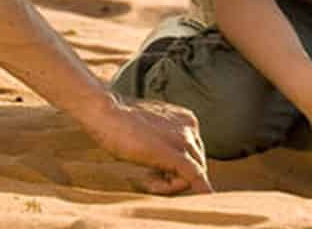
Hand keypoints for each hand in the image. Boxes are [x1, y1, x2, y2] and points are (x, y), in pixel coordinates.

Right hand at [82, 96, 212, 194]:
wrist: (105, 113)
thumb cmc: (118, 123)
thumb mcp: (149, 131)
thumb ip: (163, 143)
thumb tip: (167, 168)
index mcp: (185, 120)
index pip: (192, 153)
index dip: (175, 169)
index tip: (154, 174)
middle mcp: (190, 127)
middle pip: (196, 164)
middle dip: (174, 177)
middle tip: (147, 179)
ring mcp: (185, 139)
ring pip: (193, 174)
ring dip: (170, 185)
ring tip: (146, 179)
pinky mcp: (176, 154)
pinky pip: (195, 177)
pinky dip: (201, 190)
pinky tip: (206, 197)